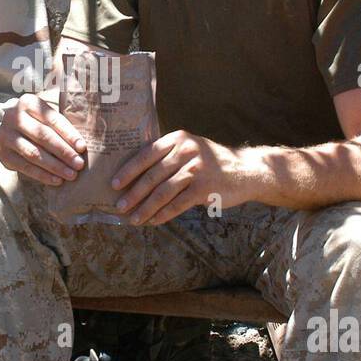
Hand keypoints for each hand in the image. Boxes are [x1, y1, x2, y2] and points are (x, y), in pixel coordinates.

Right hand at [0, 93, 86, 185]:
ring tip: (71, 175)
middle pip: (43, 136)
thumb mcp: (46, 115)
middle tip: (79, 164)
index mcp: (28, 102)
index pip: (52, 119)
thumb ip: (62, 124)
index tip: (82, 147)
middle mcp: (13, 116)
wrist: (10, 130)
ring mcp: (5, 136)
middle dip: (64, 152)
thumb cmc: (37, 122)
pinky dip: (42, 175)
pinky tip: (56, 180)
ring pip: (34, 153)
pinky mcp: (2, 154)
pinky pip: (25, 167)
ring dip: (55, 166)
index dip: (69, 134)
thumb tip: (83, 146)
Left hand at [112, 131, 249, 225]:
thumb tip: (135, 175)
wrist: (246, 170)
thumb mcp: (191, 148)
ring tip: (133, 218)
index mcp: (178, 139)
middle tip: (119, 206)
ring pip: (162, 193)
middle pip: (152, 176)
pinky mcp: (204, 189)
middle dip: (133, 194)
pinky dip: (163, 215)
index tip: (114, 184)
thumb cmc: (211, 162)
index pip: (146, 154)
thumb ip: (168, 155)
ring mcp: (196, 170)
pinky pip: (177, 205)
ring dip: (145, 208)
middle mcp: (186, 152)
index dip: (128, 171)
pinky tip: (153, 221)